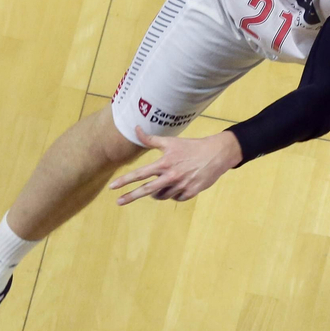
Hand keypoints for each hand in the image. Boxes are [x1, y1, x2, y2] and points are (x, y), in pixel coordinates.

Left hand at [108, 128, 242, 204]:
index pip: (140, 174)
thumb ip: (151, 139)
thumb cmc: (191, 147)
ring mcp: (181, 185)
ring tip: (160, 187)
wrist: (216, 154)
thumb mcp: (171, 142)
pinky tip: (177, 187)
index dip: (125, 180)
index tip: (112, 187)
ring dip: (157, 193)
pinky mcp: (191, 192)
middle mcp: (171, 176)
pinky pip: (176, 198)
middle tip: (119, 202)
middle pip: (147, 190)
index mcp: (164, 164)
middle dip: (131, 196)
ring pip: (162, 195)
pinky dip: (173, 194)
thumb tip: (136, 128)